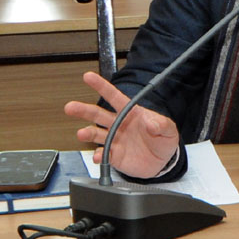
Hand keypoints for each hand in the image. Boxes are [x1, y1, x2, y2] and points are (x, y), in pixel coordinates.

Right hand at [64, 71, 179, 178]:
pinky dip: (99, 156)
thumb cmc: (163, 140)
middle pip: (98, 114)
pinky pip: (104, 154)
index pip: (114, 96)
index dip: (101, 86)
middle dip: (83, 110)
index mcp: (131, 113)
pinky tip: (97, 156)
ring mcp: (115, 140)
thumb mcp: (168, 130)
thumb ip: (161, 124)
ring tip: (81, 133)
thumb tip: (152, 122)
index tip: (88, 77)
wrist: (162, 162)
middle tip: (70, 107)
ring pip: (96, 134)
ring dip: (87, 133)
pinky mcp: (115, 156)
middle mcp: (119, 124)